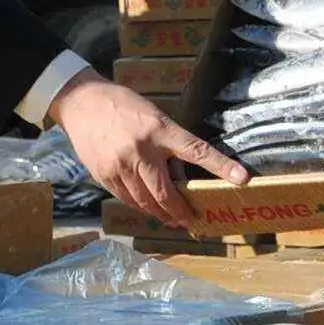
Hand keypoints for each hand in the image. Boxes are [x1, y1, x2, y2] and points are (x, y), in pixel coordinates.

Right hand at [50, 69, 247, 231]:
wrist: (82, 103)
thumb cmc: (124, 105)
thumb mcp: (154, 117)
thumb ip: (169, 143)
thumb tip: (181, 173)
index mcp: (160, 129)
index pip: (197, 150)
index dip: (220, 166)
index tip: (241, 178)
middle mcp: (141, 150)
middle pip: (166, 192)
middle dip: (181, 211)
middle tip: (192, 221)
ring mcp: (121, 166)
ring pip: (146, 202)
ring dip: (161, 215)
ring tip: (172, 219)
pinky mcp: (104, 176)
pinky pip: (127, 200)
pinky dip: (141, 207)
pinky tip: (147, 208)